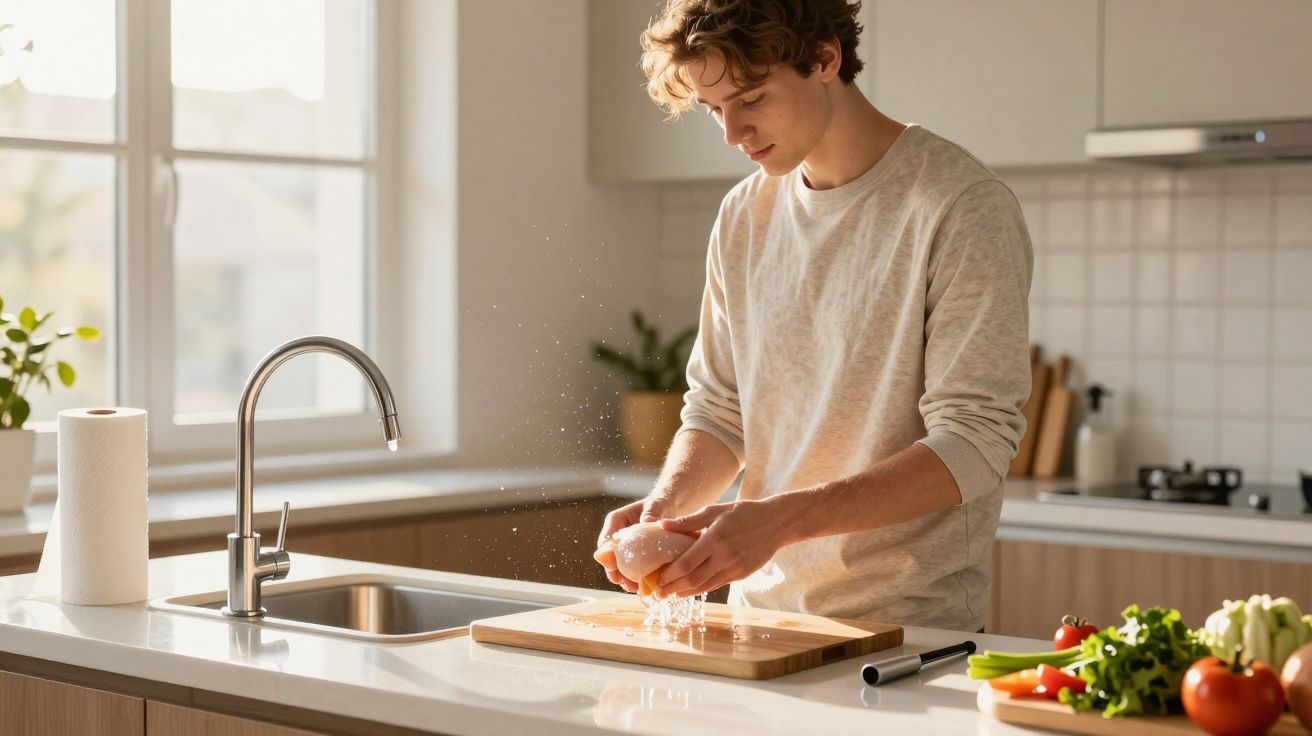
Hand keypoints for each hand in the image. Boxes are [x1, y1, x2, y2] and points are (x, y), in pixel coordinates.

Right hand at [596, 495, 675, 592]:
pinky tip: (643, 586)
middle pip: (609, 558)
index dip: (607, 557)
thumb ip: (650, 512)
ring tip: (635, 588)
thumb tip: (646, 522)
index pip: (605, 542)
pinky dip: (635, 577)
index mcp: (616, 521)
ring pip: (619, 565)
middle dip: (616, 573)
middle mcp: (616, 534)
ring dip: (625, 578)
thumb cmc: (659, 503)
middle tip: (626, 584)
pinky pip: (630, 567)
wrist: (668, 506)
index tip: (614, 569)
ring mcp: (624, 546)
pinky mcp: (634, 554)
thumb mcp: (655, 505)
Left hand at [656, 498, 792, 597]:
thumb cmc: (742, 513)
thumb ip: (689, 521)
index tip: (657, 578)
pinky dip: (701, 588)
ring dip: (686, 592)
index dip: (670, 574)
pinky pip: (717, 584)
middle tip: (659, 592)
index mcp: (715, 539)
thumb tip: (663, 526)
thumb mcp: (715, 510)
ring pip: (705, 586)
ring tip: (671, 593)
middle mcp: (725, 557)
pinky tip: (691, 589)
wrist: (775, 523)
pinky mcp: (741, 575)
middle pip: (693, 579)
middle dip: (673, 588)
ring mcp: (734, 568)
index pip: (687, 563)